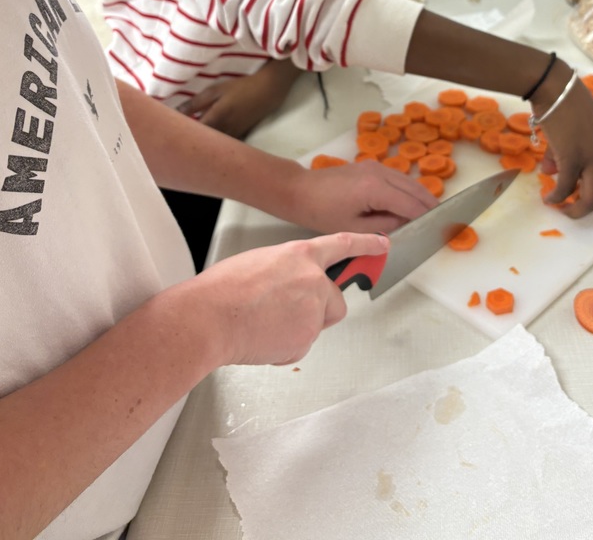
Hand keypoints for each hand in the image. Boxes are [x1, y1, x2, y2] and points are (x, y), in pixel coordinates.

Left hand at [178, 60, 301, 138]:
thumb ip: (196, 102)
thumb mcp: (216, 90)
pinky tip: (208, 142)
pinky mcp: (240, 136)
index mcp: (216, 119)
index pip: (193, 135)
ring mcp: (233, 136)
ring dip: (202, 146)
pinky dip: (214, 146)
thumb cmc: (241, 87)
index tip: (169, 137)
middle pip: (202, 145)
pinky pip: (223, 146)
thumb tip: (177, 112)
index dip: (180, 138)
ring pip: (213, 148)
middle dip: (189, 145)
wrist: (269, 91)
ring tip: (190, 143)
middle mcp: (224, 132)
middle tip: (176, 143)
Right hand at [197, 232, 390, 365]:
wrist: (211, 317)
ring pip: (316, 325)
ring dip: (298, 328)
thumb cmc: (223, 290)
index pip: (342, 245)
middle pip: (336, 300)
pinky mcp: (306, 338)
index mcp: (300, 255)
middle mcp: (313, 280)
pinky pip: (300, 346)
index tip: (382, 245)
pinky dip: (285, 347)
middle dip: (321, 310)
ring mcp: (313, 310)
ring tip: (264, 324)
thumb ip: (286, 270)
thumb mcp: (259, 262)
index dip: (365, 244)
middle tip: (289, 314)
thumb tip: (289, 285)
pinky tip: (262, 337)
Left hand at [286, 159, 437, 233]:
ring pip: (409, 181)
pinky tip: (413, 204)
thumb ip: (385, 227)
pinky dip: (409, 190)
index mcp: (376, 189)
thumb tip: (408, 225)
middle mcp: (380, 172)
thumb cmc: (322, 213)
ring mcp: (376, 166)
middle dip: (431, 206)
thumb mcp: (354, 228)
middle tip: (446, 222)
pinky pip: (398, 178)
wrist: (300, 191)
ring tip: (434, 215)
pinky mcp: (371, 166)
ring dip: (422, 197)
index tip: (443, 229)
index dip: (429, 218)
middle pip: (415, 189)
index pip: (411, 205)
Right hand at [535, 73, 592, 217]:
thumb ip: (570, 156)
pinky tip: (548, 197)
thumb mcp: (581, 135)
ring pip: (592, 202)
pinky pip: (565, 189)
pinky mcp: (572, 158)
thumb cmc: (569, 107)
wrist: (557, 89)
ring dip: (575, 211)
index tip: (590, 196)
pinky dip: (555, 198)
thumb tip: (550, 172)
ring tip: (562, 207)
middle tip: (579, 204)